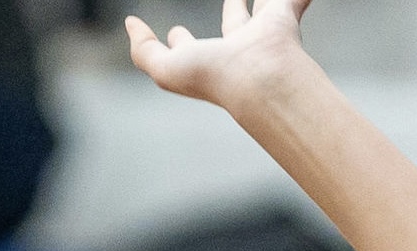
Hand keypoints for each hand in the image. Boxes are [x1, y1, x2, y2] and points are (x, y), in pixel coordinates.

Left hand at [125, 0, 313, 110]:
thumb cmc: (213, 78)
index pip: (190, 47)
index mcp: (207, 59)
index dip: (180, 39)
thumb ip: (143, 50)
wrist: (260, 77)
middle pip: (233, 23)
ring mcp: (262, 32)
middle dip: (231, 11)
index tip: (174, 31)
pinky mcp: (285, 16)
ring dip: (265, 0)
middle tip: (232, 0)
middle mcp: (236, 46)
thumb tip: (131, 24)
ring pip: (264, 7)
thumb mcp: (165, 68)